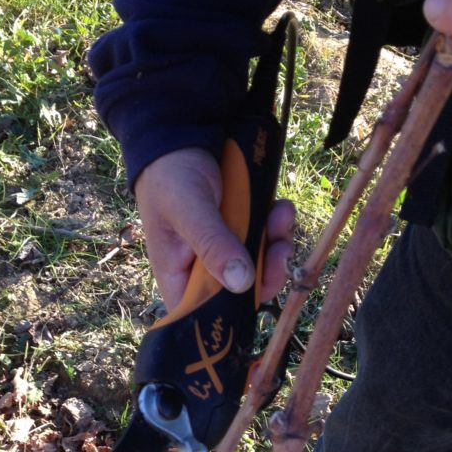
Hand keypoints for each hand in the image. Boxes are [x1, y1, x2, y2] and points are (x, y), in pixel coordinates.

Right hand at [134, 147, 294, 310]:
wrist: (185, 131)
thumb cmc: (171, 174)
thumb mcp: (189, 209)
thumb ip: (212, 245)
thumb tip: (241, 284)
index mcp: (179, 276)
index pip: (203, 316)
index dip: (229, 320)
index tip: (255, 307)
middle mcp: (205, 270)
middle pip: (243, 296)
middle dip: (267, 275)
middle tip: (280, 253)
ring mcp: (229, 250)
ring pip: (262, 267)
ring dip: (277, 245)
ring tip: (279, 217)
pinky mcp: (247, 230)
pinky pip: (269, 241)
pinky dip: (278, 227)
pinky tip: (279, 208)